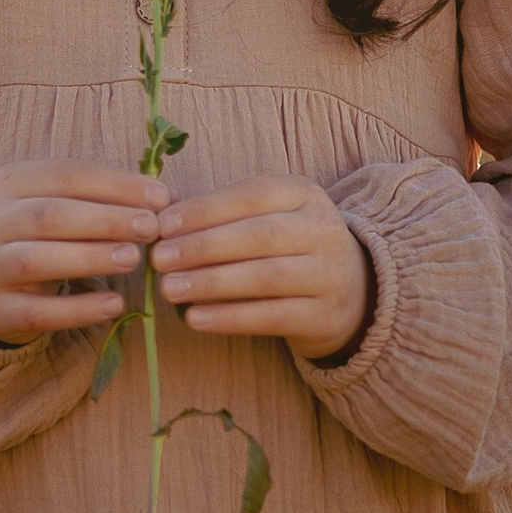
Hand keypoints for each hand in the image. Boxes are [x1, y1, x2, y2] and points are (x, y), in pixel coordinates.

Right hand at [0, 157, 170, 342]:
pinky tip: (115, 305)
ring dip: (90, 258)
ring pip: (37, 260)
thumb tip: (162, 198)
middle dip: (106, 220)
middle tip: (151, 228)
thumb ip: (100, 197)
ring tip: (134, 259)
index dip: (115, 185)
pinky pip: (38, 311)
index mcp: (10, 182)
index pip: (65, 174)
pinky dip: (78, 309)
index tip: (161, 198)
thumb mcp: (56, 204)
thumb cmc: (35, 235)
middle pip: (50, 215)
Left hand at [151, 179, 371, 358]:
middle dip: (203, 247)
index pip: (254, 195)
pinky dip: (229, 318)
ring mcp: (329, 275)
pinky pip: (271, 317)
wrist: (352, 293)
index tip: (164, 225)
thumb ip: (222, 215)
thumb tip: (160, 220)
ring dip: (211, 283)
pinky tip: (195, 318)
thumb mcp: (267, 218)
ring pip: (266, 277)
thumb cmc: (289, 248)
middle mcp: (323, 230)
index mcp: (305, 194)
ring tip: (169, 289)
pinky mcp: (324, 316)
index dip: (206, 210)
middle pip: (259, 236)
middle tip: (160, 260)